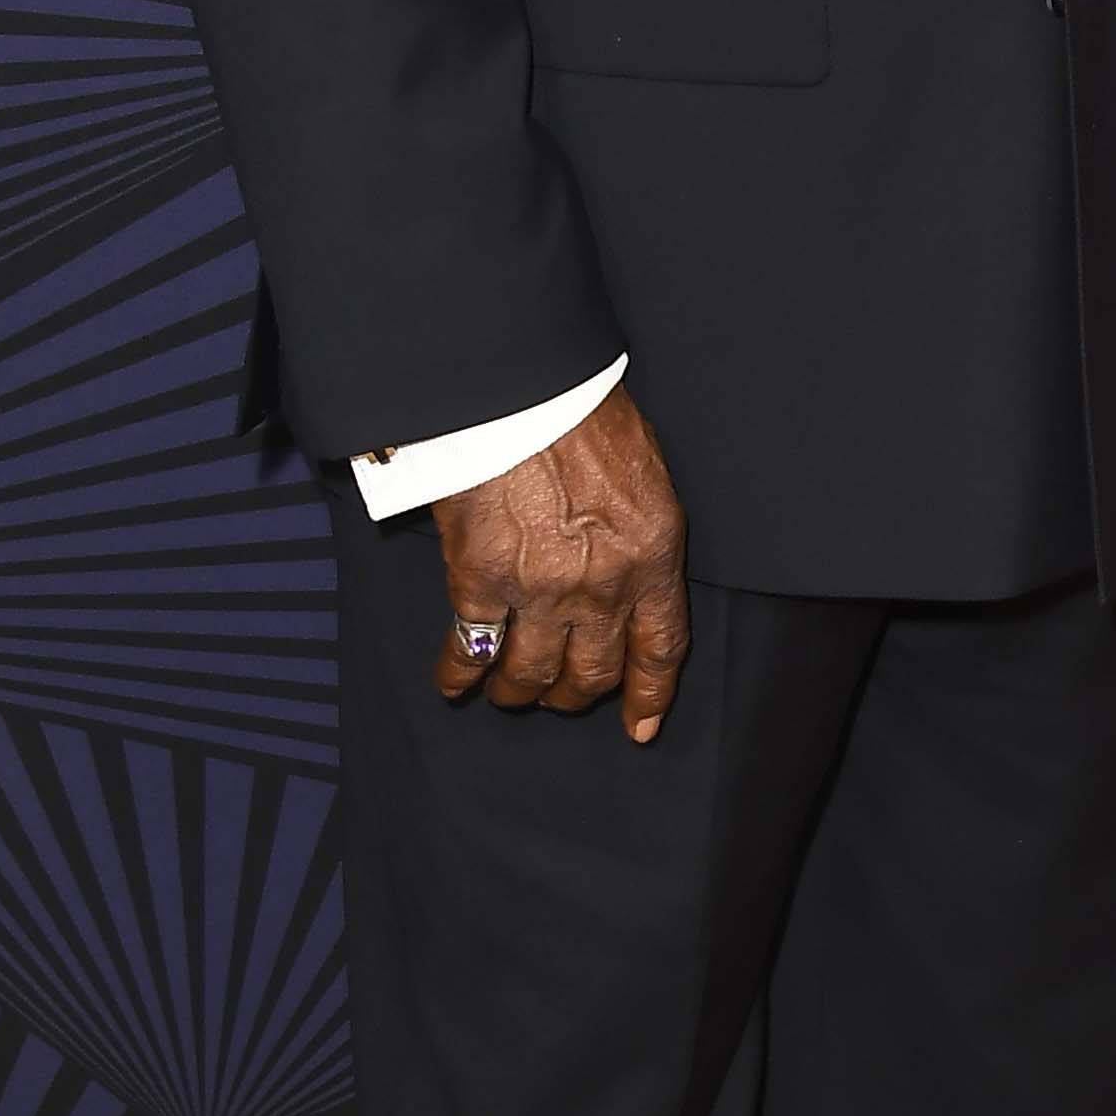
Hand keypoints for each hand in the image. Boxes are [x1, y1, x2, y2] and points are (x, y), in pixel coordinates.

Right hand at [433, 387, 690, 739]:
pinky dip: (459, 674)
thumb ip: (640, 533)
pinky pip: (469, 649)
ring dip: (520, 693)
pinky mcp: (480, 580)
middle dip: (577, 696)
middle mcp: (603, 586)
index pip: (661, 648)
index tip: (640, 727)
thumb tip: (627, 566)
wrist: (523, 389)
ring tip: (510, 694)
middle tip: (561, 698)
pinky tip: (455, 683)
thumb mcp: (644, 475)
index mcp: (653, 556)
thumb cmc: (584, 413)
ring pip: (532, 674)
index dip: (649, 696)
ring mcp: (540, 590)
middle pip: (594, 673)